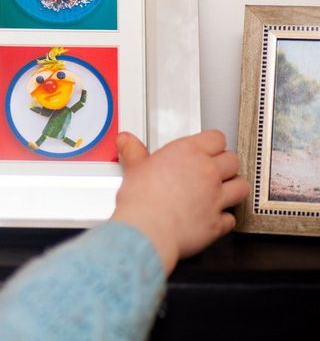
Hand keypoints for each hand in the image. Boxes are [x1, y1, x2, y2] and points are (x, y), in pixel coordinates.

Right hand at [110, 131, 249, 274]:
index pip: (216, 138)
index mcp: (188, 153)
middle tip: (213, 169)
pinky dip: (224, 219)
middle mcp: (207, 172)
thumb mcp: (134, 168)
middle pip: (233, 160)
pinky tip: (213, 218)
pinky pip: (231, 218)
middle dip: (225, 164)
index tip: (206, 148)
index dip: (212, 143)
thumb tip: (127, 141)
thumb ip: (134, 152)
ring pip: (241, 187)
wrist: (148, 229)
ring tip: (223, 190)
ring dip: (234, 188)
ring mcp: (216, 198)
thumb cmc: (142, 199)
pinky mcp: (217, 223)